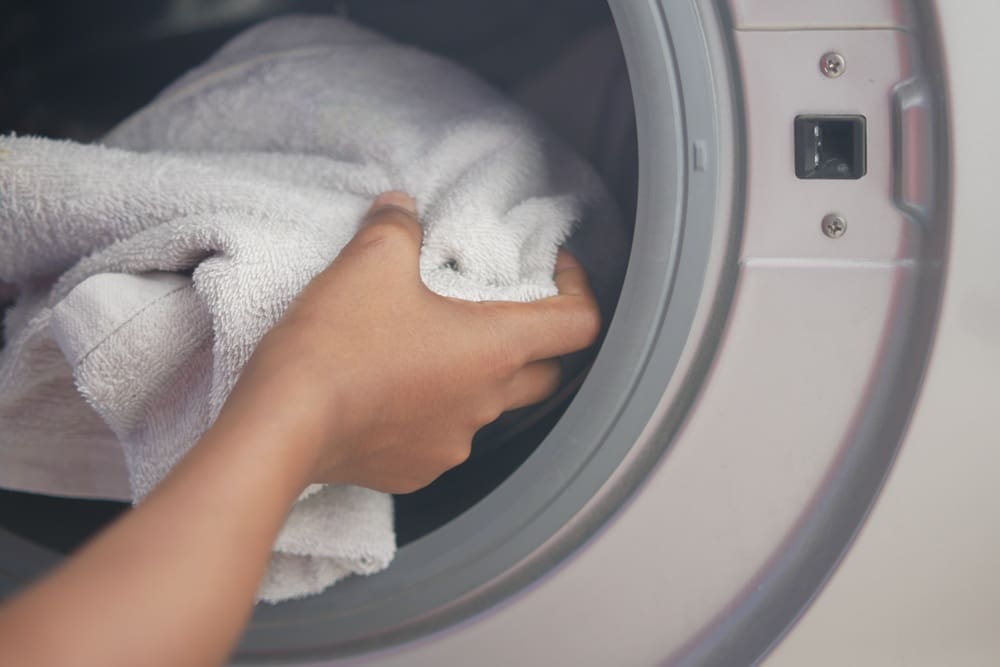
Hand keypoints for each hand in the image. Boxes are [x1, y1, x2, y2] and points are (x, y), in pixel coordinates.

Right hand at [218, 191, 600, 493]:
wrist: (284, 426)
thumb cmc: (339, 343)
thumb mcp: (370, 262)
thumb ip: (397, 226)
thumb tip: (400, 207)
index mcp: (495, 349)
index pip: (580, 324)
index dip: (580, 290)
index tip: (556, 271)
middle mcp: (486, 404)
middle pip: (546, 373)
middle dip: (537, 341)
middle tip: (502, 311)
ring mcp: (454, 443)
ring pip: (489, 408)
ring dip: (477, 378)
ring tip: (432, 349)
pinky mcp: (417, 471)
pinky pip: (443, 437)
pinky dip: (433, 413)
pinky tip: (395, 393)